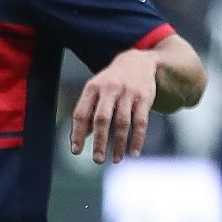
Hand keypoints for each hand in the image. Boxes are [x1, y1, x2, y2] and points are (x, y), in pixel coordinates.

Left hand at [70, 48, 158, 163]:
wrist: (137, 61)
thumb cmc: (110, 82)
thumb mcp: (95, 91)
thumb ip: (87, 112)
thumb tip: (79, 138)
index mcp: (92, 88)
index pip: (81, 113)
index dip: (77, 133)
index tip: (76, 151)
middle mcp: (109, 89)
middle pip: (102, 119)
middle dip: (99, 141)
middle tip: (97, 160)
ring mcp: (128, 93)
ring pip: (122, 123)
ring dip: (118, 144)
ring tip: (115, 159)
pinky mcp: (145, 97)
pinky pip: (141, 122)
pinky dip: (137, 138)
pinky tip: (134, 152)